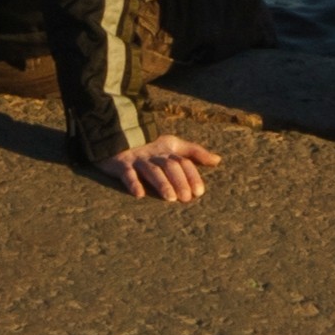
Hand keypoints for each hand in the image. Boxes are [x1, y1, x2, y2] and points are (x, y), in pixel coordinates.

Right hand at [99, 136, 221, 206]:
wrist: (116, 136)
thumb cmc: (150, 147)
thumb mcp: (173, 146)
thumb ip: (195, 153)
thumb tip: (218, 160)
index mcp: (167, 150)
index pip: (183, 161)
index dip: (192, 175)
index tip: (199, 192)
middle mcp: (153, 154)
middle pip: (169, 166)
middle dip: (179, 181)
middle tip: (186, 198)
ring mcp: (137, 159)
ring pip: (151, 170)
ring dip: (161, 184)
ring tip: (170, 198)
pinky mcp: (120, 165)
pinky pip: (127, 173)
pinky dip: (132, 183)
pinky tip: (139, 194)